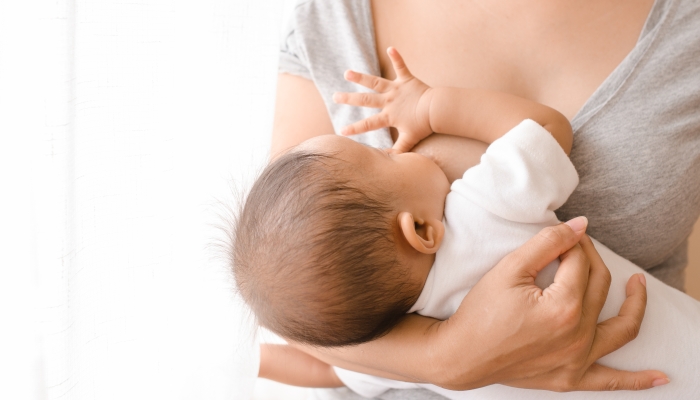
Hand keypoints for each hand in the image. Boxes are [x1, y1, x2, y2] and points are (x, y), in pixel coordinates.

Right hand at [333, 47, 433, 152]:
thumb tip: (387, 162)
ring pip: (376, 82)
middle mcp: (389, 101)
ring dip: (361, 77)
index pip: (368, 124)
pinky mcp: (407, 79)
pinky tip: (391, 47)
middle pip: (365, 100)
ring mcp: (397, 89)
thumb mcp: (409, 140)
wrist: (438, 111)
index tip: (341, 132)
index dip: (354, 129)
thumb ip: (397, 151)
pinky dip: (396, 57)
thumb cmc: (424, 126)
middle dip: (349, 99)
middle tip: (335, 97)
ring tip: (347, 73)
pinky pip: (401, 67)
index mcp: (389, 116)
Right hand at [425, 217, 668, 390]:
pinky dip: (638, 380)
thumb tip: (580, 225)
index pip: (580, 263)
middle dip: (589, 260)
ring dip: (635, 305)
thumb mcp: (509, 269)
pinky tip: (660, 377)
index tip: (562, 234)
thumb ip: (547, 244)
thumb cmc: (480, 312)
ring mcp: (577, 360)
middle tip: (575, 247)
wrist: (461, 355)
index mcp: (563, 306)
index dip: (572, 243)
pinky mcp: (571, 378)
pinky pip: (612, 380)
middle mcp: (578, 335)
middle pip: (599, 287)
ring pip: (621, 329)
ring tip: (639, 286)